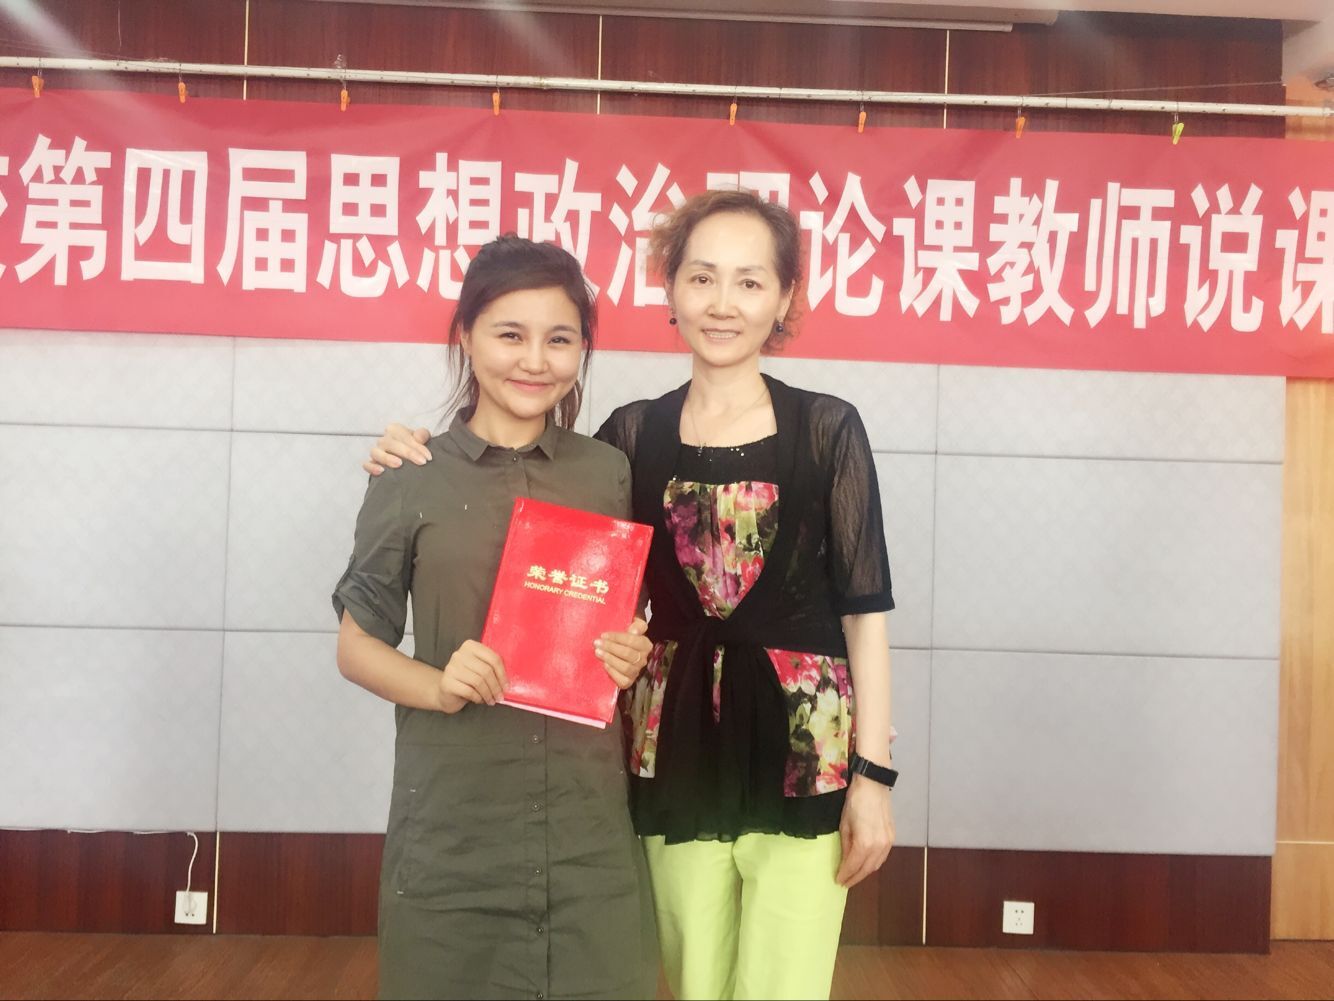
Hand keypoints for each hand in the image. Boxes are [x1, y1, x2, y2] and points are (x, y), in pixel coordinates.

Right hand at [364, 423, 432, 475]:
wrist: (410, 461)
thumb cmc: (415, 447)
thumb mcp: (422, 439)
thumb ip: (422, 435)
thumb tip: (419, 438)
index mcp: (395, 430)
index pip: (403, 435)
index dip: (417, 445)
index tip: (428, 457)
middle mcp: (384, 440)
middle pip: (390, 443)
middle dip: (407, 452)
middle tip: (421, 462)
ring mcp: (376, 452)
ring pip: (375, 452)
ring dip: (387, 458)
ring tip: (399, 464)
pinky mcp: (371, 464)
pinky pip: (367, 464)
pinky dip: (372, 467)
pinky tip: (381, 471)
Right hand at [436, 640, 507, 713]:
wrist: (445, 693)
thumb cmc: (467, 680)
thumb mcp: (479, 669)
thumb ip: (491, 668)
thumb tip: (507, 681)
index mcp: (470, 646)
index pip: (493, 658)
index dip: (502, 674)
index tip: (506, 687)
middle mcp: (459, 654)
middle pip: (486, 670)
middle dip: (496, 686)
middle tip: (500, 697)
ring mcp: (451, 667)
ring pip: (478, 681)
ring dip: (488, 694)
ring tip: (491, 700)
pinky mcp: (447, 682)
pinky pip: (469, 691)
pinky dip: (478, 698)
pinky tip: (480, 700)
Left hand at [594, 618, 651, 688]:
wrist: (622, 650)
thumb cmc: (626, 636)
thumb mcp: (633, 626)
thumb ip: (637, 624)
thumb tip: (634, 631)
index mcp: (645, 645)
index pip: (632, 641)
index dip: (617, 638)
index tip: (603, 635)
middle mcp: (643, 659)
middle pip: (628, 654)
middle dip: (611, 648)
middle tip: (597, 643)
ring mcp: (636, 671)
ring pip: (626, 667)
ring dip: (610, 659)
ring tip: (598, 652)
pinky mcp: (628, 681)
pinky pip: (623, 680)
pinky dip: (613, 672)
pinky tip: (605, 665)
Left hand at [835, 771, 894, 887]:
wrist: (873, 784)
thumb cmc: (854, 802)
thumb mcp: (844, 825)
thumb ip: (846, 845)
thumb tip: (846, 860)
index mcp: (864, 844)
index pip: (853, 866)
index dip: (845, 875)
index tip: (838, 881)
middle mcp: (879, 847)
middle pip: (867, 869)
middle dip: (855, 877)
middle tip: (845, 882)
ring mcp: (888, 842)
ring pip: (876, 865)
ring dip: (865, 872)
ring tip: (854, 876)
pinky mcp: (892, 837)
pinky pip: (883, 856)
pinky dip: (874, 863)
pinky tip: (866, 864)